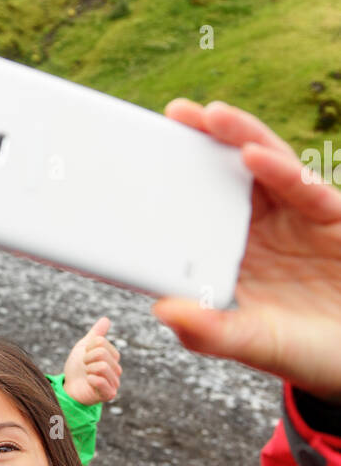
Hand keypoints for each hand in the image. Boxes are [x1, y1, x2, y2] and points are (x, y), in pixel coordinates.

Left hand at [62, 316, 122, 403]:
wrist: (69, 387)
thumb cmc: (77, 368)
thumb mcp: (84, 347)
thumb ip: (96, 334)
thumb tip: (106, 319)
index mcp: (113, 357)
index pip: (100, 342)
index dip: (88, 348)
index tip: (85, 356)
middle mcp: (117, 369)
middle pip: (101, 353)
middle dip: (87, 358)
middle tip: (85, 366)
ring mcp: (114, 382)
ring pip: (102, 367)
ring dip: (88, 369)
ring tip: (87, 374)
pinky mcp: (109, 395)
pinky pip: (100, 381)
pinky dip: (90, 379)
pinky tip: (88, 382)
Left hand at [152, 100, 340, 403]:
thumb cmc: (305, 352)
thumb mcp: (253, 344)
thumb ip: (210, 331)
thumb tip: (162, 310)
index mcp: (234, 251)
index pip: (199, 205)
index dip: (176, 178)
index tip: (142, 153)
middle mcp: (264, 227)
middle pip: (230, 173)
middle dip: (205, 139)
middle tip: (175, 113)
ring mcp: (299, 217)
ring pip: (267, 166)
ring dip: (241, 137)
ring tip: (212, 117)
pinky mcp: (332, 217)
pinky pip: (306, 188)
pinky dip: (280, 170)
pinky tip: (255, 156)